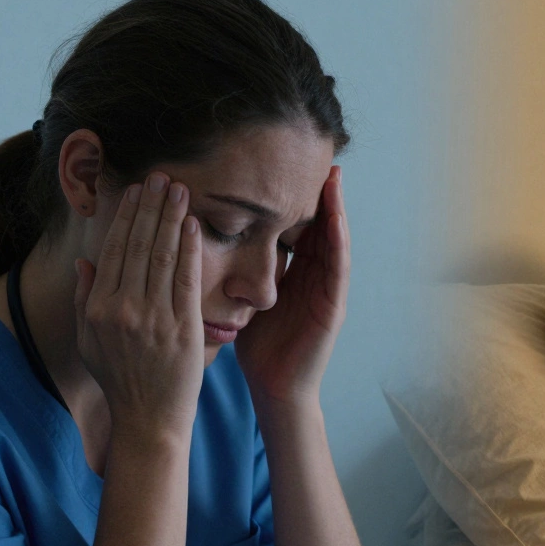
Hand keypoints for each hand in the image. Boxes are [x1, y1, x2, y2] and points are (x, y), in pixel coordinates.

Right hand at [73, 172, 204, 434]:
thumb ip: (86, 298)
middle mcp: (123, 309)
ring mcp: (154, 318)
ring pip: (161, 256)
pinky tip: (192, 224)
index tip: (137, 191)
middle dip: (150, 207)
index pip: (114, 250)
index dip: (126, 216)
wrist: (149, 419)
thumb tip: (86, 259)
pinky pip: (185, 279)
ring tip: (178, 189)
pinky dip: (189, 248)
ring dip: (171, 218)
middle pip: (137, 245)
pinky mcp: (183, 328)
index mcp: (99, 308)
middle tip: (161, 176)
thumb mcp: (90, 340)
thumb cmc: (121, 379)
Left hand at [236, 165, 348, 406]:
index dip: (295, 197)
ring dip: (336, 210)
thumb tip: (206, 239)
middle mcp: (315, 278)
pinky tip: (336, 221)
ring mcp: (328, 292)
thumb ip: (239, 270)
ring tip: (334, 179)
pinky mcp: (334, 307)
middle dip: (322, 194)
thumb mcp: (247, 298)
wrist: (275, 388)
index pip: (297, 227)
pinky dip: (338, 244)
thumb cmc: (260, 348)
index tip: (289, 164)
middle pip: (320, 227)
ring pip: (334, 242)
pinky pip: (338, 270)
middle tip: (322, 157)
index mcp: (295, 273)